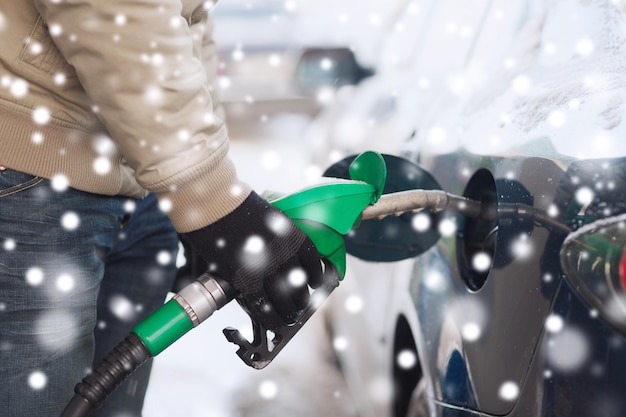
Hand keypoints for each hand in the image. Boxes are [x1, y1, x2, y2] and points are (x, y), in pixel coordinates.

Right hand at [181, 192, 324, 329]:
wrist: (213, 203)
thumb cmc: (234, 204)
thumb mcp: (266, 215)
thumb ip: (273, 235)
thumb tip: (275, 253)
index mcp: (291, 233)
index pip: (311, 259)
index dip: (315, 274)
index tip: (314, 283)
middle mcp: (283, 252)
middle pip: (299, 282)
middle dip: (301, 298)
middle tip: (300, 305)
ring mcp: (265, 267)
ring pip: (284, 298)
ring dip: (288, 311)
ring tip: (289, 317)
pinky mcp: (245, 279)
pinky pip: (262, 305)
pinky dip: (269, 317)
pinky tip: (273, 323)